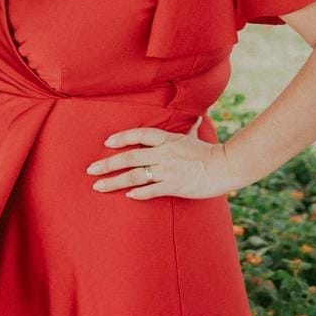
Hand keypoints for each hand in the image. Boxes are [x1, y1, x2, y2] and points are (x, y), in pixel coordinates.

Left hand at [85, 116, 235, 200]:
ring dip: (114, 181)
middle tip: (90, 169)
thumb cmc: (209, 153)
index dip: (122, 138)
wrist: (225, 166)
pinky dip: (138, 193)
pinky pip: (151, 190)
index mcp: (167, 139)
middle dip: (108, 164)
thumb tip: (197, 118)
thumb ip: (190, 128)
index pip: (139, 135)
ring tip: (99, 186)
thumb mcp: (194, 138)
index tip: (107, 143)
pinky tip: (127, 196)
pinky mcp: (174, 185)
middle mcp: (164, 153)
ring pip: (135, 175)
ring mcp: (168, 170)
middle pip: (130, 157)